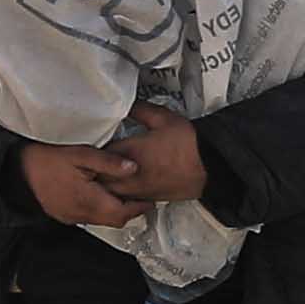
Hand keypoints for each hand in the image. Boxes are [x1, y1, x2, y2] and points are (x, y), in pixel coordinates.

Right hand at [23, 143, 149, 231]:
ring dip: (114, 209)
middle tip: (141, 195)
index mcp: (89, 202)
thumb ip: (109, 162)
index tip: (151, 198)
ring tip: (123, 191)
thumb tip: (134, 167)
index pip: (123, 213)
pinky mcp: (63, 215)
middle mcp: (81, 215)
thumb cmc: (48, 159)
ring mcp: (71, 217)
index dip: (140, 207)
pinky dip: (99, 208)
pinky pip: (88, 217)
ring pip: (101, 220)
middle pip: (114, 220)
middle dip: (129, 210)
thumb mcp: (81, 154)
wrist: (17, 171)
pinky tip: (100, 193)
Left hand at [79, 112, 210, 211]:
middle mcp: (129, 174)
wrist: (209, 166)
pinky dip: (119, 192)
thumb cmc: (189, 144)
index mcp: (129, 152)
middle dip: (95, 167)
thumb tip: (128, 104)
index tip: (96, 140)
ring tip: (105, 172)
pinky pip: (123, 199)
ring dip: (104, 181)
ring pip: (108, 190)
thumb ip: (141, 110)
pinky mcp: (147, 198)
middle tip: (95, 158)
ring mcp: (137, 189)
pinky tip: (122, 184)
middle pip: (98, 175)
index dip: (95, 146)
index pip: (98, 152)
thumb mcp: (163, 118)